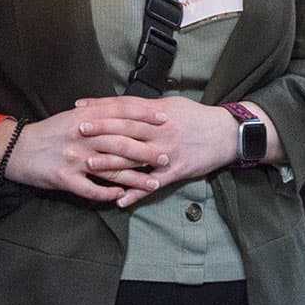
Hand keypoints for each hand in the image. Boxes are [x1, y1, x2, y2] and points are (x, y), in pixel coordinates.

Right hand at [1, 107, 166, 204]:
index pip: (120, 113)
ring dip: (134, 177)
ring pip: (111, 168)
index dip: (144, 115)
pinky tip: (122, 196)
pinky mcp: (64, 179)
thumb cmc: (49, 133)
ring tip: (154, 183)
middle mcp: (81, 136)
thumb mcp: (72, 117)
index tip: (164, 119)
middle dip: (146, 150)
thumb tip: (126, 111)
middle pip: (120, 142)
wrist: (16, 149)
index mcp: (84, 117)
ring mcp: (73, 159)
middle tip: (166, 156)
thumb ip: (97, 114)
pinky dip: (108, 193)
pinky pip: (90, 189)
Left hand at [69, 96, 243, 207]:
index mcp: (159, 113)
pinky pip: (153, 184)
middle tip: (78, 131)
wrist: (227, 134)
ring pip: (135, 158)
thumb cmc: (198, 117)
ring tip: (89, 164)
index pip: (125, 107)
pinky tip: (120, 199)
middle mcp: (161, 131)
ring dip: (111, 162)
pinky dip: (136, 193)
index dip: (102, 107)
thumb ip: (148, 107)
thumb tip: (124, 105)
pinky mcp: (176, 171)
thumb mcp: (173, 105)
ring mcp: (168, 152)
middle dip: (100, 130)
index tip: (81, 108)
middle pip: (125, 130)